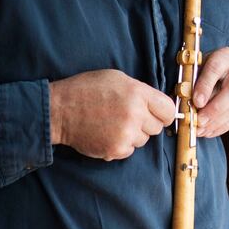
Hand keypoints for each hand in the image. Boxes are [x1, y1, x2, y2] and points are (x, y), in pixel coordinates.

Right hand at [49, 69, 174, 160]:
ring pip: (143, 140)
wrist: (60, 110)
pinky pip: (130, 150)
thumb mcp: (116, 78)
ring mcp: (126, 134)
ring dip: (133, 134)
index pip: (168, 110)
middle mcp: (135, 114)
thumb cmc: (86, 90)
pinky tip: (107, 133)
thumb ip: (140, 91)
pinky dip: (121, 144)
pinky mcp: (116, 149)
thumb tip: (157, 105)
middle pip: (157, 127)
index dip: (164, 113)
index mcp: (138, 93)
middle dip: (146, 123)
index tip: (158, 115)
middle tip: (127, 117)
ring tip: (113, 124)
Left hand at [192, 47, 228, 137]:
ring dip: (216, 123)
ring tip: (200, 130)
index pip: (216, 68)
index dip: (206, 86)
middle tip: (199, 122)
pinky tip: (208, 131)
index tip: (196, 102)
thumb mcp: (202, 66)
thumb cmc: (214, 68)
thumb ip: (195, 80)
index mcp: (226, 57)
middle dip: (214, 110)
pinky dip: (221, 127)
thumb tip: (191, 102)